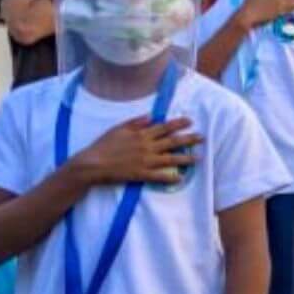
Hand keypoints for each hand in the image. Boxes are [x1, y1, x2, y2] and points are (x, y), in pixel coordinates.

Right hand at [70, 116, 200, 185]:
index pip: (163, 127)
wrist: (91, 164)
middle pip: (172, 142)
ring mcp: (145, 161)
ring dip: (186, 158)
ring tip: (199, 158)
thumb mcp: (117, 129)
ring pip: (170, 159)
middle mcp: (146, 147)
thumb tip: (150, 115)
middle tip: (202, 138)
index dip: (178, 124)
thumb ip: (134, 122)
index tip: (190, 121)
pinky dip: (171, 177)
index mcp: (140, 134)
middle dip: (188, 139)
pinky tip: (181, 177)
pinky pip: (160, 176)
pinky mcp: (141, 174)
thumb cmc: (102, 146)